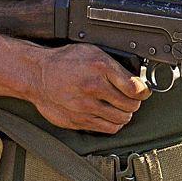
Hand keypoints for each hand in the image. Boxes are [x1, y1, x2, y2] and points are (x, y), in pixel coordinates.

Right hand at [25, 43, 150, 132]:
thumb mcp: (93, 52)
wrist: (37, 75)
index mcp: (100, 68)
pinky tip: (110, 116)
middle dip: (134, 102)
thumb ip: (115, 65)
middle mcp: (94, 88)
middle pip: (130, 105)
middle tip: (132, 99)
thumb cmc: (64, 62)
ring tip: (121, 108)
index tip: (143, 91)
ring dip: (125, 114)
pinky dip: (113, 124)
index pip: (134, 88)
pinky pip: (106, 128)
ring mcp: (86, 107)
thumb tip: (135, 78)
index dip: (143, 91)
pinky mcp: (78, 120)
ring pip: (120, 119)